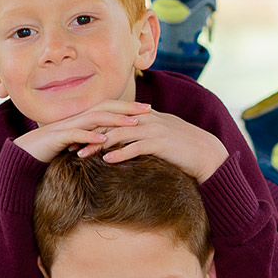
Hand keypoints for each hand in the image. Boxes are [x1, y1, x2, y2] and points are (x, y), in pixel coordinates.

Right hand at [12, 101, 152, 163]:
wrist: (25, 154)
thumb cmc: (51, 150)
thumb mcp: (76, 145)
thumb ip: (92, 141)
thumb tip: (110, 143)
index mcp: (82, 119)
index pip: (108, 108)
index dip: (127, 107)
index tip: (148, 109)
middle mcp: (76, 118)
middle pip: (105, 107)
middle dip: (127, 108)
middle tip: (149, 110)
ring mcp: (67, 126)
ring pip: (94, 118)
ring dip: (115, 120)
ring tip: (133, 124)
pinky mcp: (58, 137)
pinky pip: (76, 134)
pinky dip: (90, 136)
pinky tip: (104, 140)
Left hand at [85, 110, 228, 181]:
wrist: (207, 154)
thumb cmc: (182, 149)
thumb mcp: (160, 137)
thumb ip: (142, 136)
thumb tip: (124, 143)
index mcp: (145, 116)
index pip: (114, 117)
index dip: (94, 125)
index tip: (77, 136)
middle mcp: (147, 119)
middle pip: (112, 123)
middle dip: (89, 133)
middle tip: (70, 144)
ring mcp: (154, 130)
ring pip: (119, 134)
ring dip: (98, 144)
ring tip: (81, 155)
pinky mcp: (160, 143)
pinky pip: (135, 147)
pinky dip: (119, 154)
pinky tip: (106, 161)